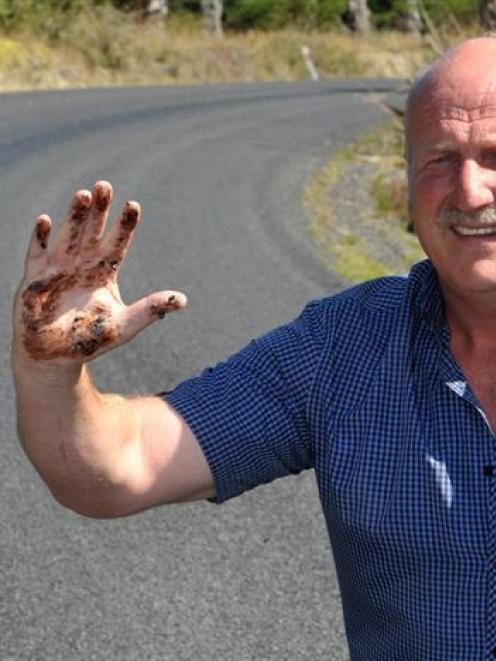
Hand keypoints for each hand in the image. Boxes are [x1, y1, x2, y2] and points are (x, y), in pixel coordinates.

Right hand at [12, 181, 186, 365]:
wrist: (55, 357)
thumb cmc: (90, 340)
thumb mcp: (125, 324)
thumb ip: (151, 309)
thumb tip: (183, 300)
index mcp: (104, 272)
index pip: (117, 243)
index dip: (125, 225)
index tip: (134, 205)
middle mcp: (82, 264)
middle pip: (93, 231)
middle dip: (99, 210)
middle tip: (105, 185)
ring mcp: (58, 269)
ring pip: (68, 236)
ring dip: (75, 216)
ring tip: (84, 194)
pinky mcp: (35, 278)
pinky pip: (37, 253)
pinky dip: (41, 238)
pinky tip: (45, 220)